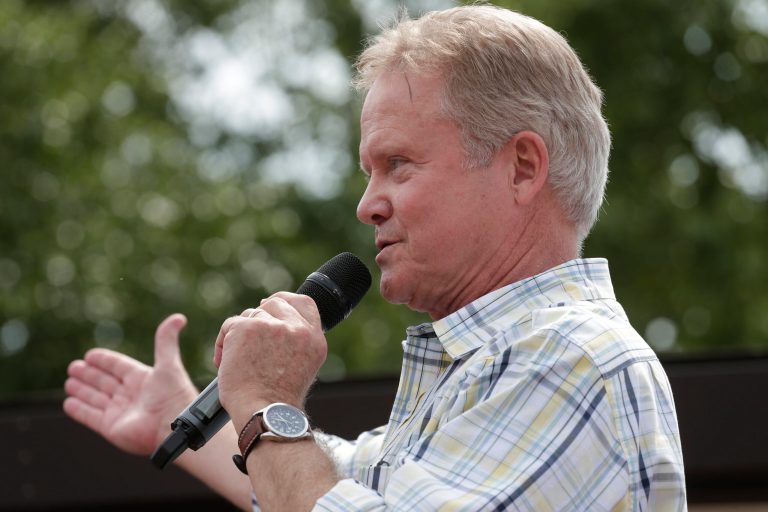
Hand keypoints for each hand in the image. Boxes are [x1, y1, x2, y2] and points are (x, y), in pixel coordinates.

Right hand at [63, 314, 198, 455]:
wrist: (173, 426)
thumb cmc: (174, 395)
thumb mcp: (169, 363)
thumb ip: (167, 341)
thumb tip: (178, 317)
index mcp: (143, 379)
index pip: (119, 366)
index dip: (105, 360)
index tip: (90, 354)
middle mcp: (130, 395)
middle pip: (105, 381)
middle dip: (90, 374)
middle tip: (74, 366)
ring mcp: (120, 412)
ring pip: (96, 398)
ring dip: (82, 390)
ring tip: (69, 382)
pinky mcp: (111, 427)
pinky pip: (90, 417)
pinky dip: (79, 410)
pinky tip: (68, 402)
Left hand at [213, 293, 326, 426]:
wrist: (264, 413)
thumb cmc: (277, 400)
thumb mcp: (302, 367)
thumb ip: (295, 341)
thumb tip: (274, 322)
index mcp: (314, 338)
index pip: (304, 303)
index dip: (285, 302)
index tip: (270, 307)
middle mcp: (297, 328)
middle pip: (274, 304)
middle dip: (259, 318)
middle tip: (248, 339)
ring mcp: (272, 326)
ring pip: (250, 315)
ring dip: (240, 334)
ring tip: (238, 361)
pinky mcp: (247, 328)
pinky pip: (230, 324)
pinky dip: (223, 343)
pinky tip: (225, 362)